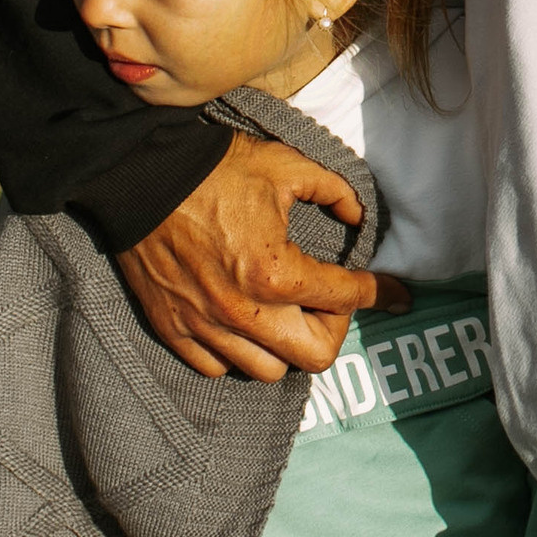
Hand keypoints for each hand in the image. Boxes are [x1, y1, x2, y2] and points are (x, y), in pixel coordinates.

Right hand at [117, 129, 406, 380]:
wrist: (138, 177)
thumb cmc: (213, 170)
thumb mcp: (284, 166)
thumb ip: (333, 190)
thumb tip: (356, 214)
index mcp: (276, 273)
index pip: (347, 298)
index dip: (381, 293)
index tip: (398, 295)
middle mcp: (244, 312)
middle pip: (314, 357)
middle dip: (333, 330)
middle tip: (330, 303)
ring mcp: (206, 326)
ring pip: (268, 369)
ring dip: (287, 344)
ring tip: (286, 313)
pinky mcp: (173, 329)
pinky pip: (218, 367)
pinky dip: (238, 352)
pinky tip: (244, 323)